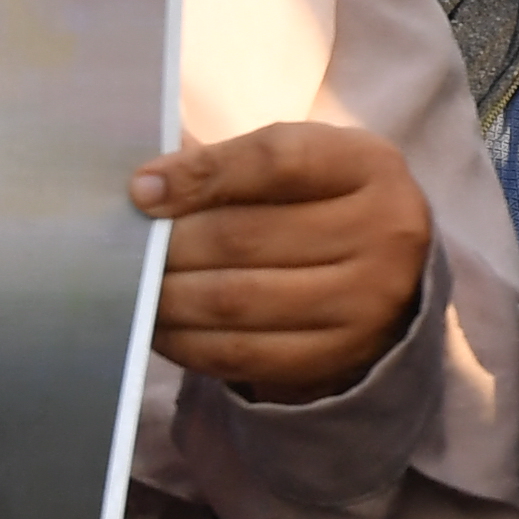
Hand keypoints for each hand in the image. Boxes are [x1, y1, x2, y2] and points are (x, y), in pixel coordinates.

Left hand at [136, 121, 432, 402]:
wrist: (391, 279)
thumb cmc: (325, 204)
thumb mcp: (301, 164)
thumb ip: (230, 163)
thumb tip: (146, 186)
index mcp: (370, 166)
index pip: (275, 161)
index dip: (199, 173)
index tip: (140, 191)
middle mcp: (384, 233)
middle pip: (245, 236)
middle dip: (171, 243)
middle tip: (127, 247)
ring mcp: (366, 303)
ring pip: (236, 299)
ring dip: (169, 294)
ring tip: (135, 286)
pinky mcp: (337, 357)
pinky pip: (241, 353)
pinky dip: (186, 340)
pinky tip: (160, 324)